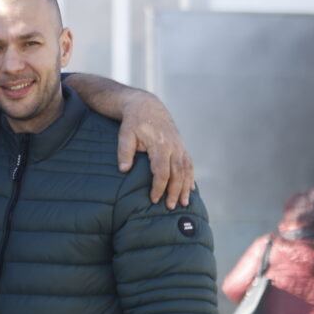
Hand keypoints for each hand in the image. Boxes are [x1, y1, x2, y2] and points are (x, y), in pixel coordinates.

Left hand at [116, 91, 193, 208]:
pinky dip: (190, 177)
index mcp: (160, 144)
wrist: (147, 106)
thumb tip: (124, 170)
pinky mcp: (181, 146)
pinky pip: (189, 164)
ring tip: (183, 203)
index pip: (162, 171)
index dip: (159, 186)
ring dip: (185, 187)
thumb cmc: (133, 122)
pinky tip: (190, 189)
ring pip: (186, 169)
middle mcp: (173, 146)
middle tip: (170, 207)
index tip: (153, 199)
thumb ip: (124, 152)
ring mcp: (179, 146)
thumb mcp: (125, 134)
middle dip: (174, 191)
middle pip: (177, 173)